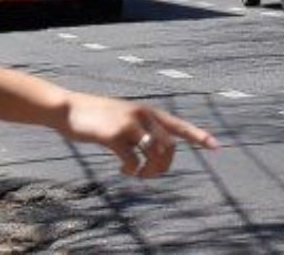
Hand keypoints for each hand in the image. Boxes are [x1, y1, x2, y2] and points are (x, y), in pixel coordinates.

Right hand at [58, 93, 218, 177]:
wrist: (67, 108)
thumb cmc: (95, 115)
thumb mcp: (122, 116)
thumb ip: (141, 128)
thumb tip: (158, 151)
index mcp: (146, 111)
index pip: (178, 125)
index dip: (198, 136)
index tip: (216, 147)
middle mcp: (141, 115)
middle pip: (168, 147)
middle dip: (164, 167)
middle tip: (150, 175)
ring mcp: (128, 125)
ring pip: (155, 154)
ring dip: (150, 172)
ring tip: (139, 175)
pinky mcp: (114, 136)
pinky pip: (133, 161)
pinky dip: (132, 171)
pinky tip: (124, 172)